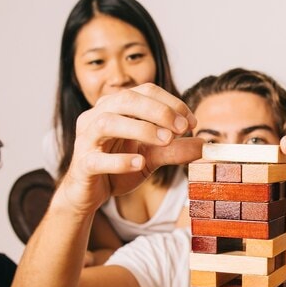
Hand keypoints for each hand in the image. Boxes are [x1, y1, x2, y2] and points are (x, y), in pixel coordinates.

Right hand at [60, 84, 200, 215]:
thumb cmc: (118, 168)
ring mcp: (86, 139)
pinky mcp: (82, 164)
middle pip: (126, 99)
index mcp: (114, 107)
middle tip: (182, 128)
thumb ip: (174, 150)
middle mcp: (96, 116)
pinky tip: (139, 163)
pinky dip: (120, 160)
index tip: (191, 122)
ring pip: (107, 122)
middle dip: (158, 111)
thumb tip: (204, 144)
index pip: (144, 92)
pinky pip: (97, 158)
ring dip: (140, 129)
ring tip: (166, 140)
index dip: (171, 103)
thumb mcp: (151, 157)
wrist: (89, 194)